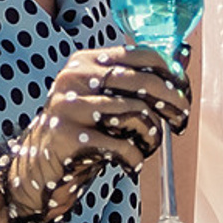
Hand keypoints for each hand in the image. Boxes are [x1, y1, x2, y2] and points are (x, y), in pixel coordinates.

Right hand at [6, 45, 188, 222]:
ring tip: (147, 146)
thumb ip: (138, 81)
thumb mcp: (106, 100)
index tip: (184, 93)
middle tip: (182, 121)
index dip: (171, 73)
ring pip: (136, 113)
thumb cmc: (82, 131)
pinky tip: (131, 164)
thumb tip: (183, 58)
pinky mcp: (70, 136)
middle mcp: (75, 77)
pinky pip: (122, 145)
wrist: (38, 167)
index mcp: (86, 61)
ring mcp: (70, 106)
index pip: (140, 54)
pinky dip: (135, 158)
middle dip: (172, 103)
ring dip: (152, 135)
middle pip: (143, 82)